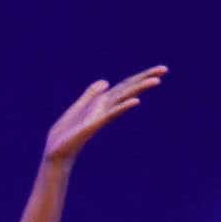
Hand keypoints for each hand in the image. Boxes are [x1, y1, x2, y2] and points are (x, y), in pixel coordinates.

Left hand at [43, 66, 165, 166]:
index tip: (159, 70)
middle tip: (164, 69)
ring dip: (139, 88)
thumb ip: (91, 95)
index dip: (140, 77)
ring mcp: (101, 116)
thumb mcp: (78, 107)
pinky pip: (110, 114)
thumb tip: (106, 82)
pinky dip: (122, 107)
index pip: (125, 86)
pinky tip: (135, 101)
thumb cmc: (66, 134)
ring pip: (123, 98)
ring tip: (156, 81)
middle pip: (128, 89)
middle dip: (145, 79)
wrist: (55, 151)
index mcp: (102, 102)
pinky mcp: (94, 125)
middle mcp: (105, 108)